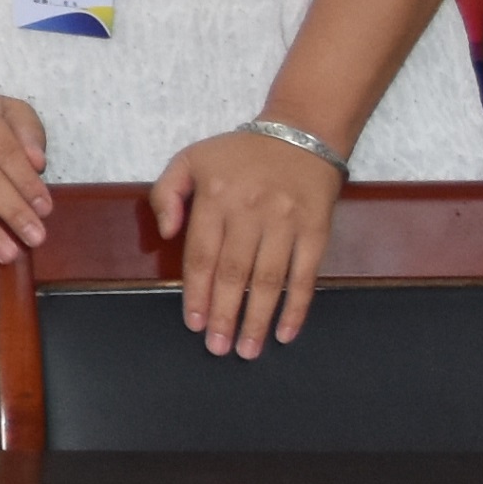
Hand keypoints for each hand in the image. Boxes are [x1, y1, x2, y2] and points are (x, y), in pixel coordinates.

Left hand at [149, 126, 340, 357]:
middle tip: (218, 347)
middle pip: (234, 273)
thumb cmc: (239, 154)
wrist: (302, 133)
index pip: (203, 254)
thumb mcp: (190, 159)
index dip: (197, 293)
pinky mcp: (316, 230)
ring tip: (247, 349)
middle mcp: (251, 211)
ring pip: (269, 279)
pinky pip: (306, 274)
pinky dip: (297, 306)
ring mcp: (287, 222)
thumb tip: (165, 233)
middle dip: (225, 314)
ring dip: (257, 319)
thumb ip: (166, 193)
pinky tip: (286, 332)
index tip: (194, 323)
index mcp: (217, 196)